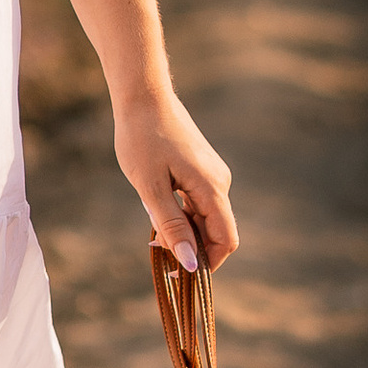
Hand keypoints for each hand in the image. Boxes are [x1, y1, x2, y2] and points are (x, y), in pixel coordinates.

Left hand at [114, 83, 236, 272]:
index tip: (178, 271)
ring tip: (152, 230)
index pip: (225, 240)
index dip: (207, 262)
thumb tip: (191, 263)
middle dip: (191, 248)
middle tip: (155, 247)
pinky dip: (182, 215)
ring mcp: (212, 174)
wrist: (143, 96)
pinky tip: (157, 210)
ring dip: (183, 231)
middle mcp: (219, 182)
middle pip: (215, 231)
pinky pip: (198, 203)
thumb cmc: (142, 139)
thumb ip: (172, 225)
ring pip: (205, 217)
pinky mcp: (201, 169)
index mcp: (212, 188)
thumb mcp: (151, 188)